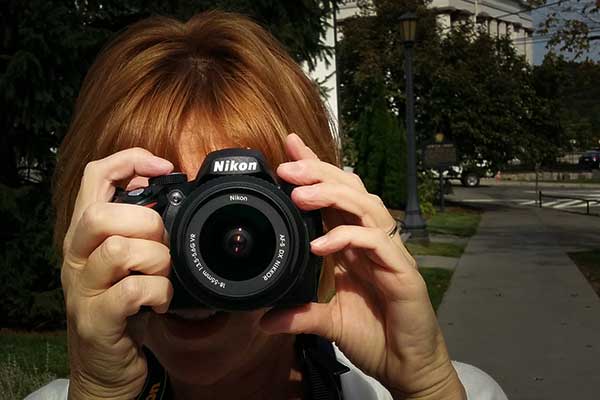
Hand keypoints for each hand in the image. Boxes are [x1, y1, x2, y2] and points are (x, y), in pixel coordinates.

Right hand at [61, 148, 173, 398]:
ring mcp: (83, 289)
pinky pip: (133, 291)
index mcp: (87, 234)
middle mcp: (77, 257)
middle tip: (163, 245)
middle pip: (102, 213)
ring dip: (157, 260)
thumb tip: (168, 187)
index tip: (164, 168)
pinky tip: (160, 302)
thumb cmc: (125, 305)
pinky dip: (158, 293)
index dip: (129, 161)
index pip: (94, 177)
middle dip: (148, 223)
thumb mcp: (129, 260)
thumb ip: (140, 226)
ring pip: (119, 250)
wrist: (105, 366)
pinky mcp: (96, 320)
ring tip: (163, 276)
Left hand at [261, 134, 464, 399]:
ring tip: (299, 194)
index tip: (289, 149)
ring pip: (366, 207)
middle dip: (319, 173)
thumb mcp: (328, 322)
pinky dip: (349, 237)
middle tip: (287, 166)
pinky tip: (321, 244)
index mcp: (354, 245)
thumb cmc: (376, 336)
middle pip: (350, 190)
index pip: (335, 197)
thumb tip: (263, 318)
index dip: (316, 170)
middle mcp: (371, 242)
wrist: (408, 366)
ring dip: (332, 195)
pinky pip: (376, 243)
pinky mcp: (403, 272)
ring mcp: (389, 254)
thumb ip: (299, 314)